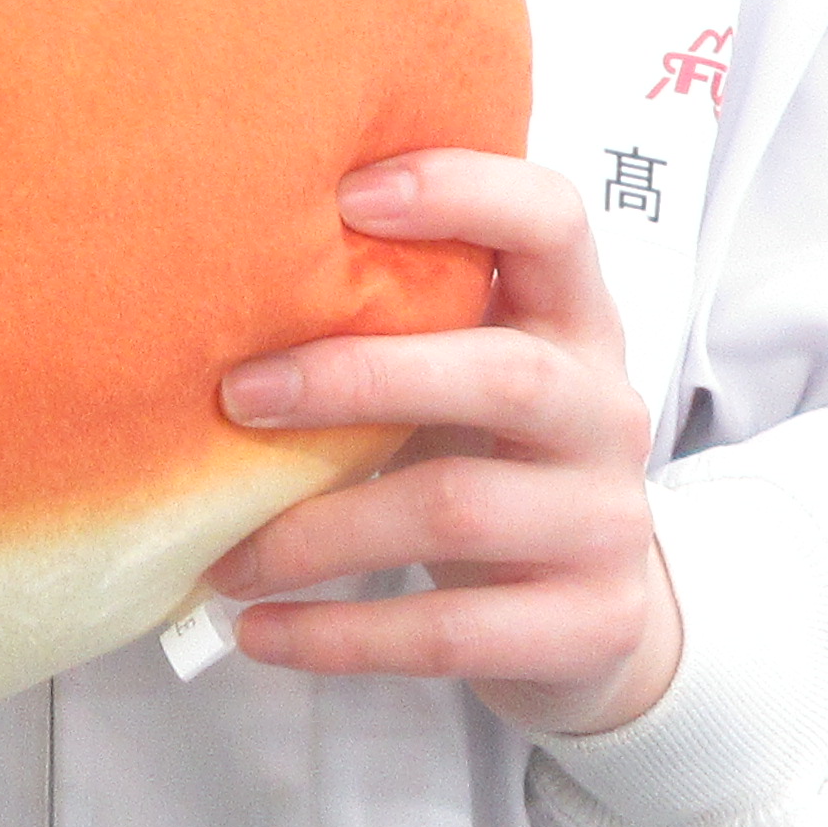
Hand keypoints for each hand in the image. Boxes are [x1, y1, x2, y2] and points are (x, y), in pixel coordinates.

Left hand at [199, 150, 684, 737]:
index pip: (553, 219)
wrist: (592, 615)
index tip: (344, 196)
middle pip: (501, 375)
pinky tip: (258, 632)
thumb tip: (218, 271)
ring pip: (456, 510)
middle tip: (236, 396)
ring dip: (319, 532)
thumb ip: (399, 316)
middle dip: (356, 380)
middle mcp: (608, 409)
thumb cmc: (492, 456)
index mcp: (576, 319)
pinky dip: (339, 635)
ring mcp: (608, 521)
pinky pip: (449, 632)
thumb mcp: (469, 370)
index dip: (462, 191)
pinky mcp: (591, 624)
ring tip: (224, 556)